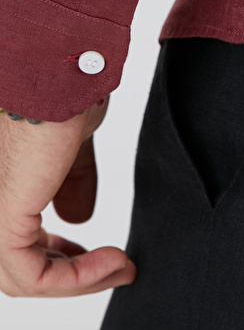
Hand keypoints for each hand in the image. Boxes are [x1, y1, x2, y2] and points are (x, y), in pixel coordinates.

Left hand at [0, 97, 136, 296]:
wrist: (64, 72)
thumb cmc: (66, 94)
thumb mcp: (70, 147)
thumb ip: (69, 183)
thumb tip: (77, 220)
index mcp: (2, 180)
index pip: (13, 238)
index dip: (55, 251)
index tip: (94, 250)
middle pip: (14, 263)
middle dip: (67, 271)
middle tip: (112, 265)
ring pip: (19, 276)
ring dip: (78, 279)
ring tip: (121, 264)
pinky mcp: (1, 217)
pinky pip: (33, 273)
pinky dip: (76, 278)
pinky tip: (114, 260)